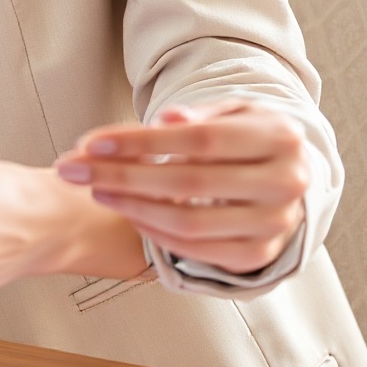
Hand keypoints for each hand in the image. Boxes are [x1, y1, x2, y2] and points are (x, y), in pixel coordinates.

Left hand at [55, 99, 307, 275]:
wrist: (292, 175)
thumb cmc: (250, 136)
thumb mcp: (234, 110)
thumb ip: (201, 113)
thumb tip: (166, 117)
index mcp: (280, 138)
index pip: (198, 140)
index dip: (141, 142)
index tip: (91, 143)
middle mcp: (285, 185)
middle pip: (187, 183)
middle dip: (122, 176)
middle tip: (74, 169)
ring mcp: (275, 226)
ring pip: (189, 223)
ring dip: (132, 207)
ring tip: (96, 190)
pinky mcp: (259, 256)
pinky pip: (198, 252)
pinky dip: (157, 234)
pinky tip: (128, 213)